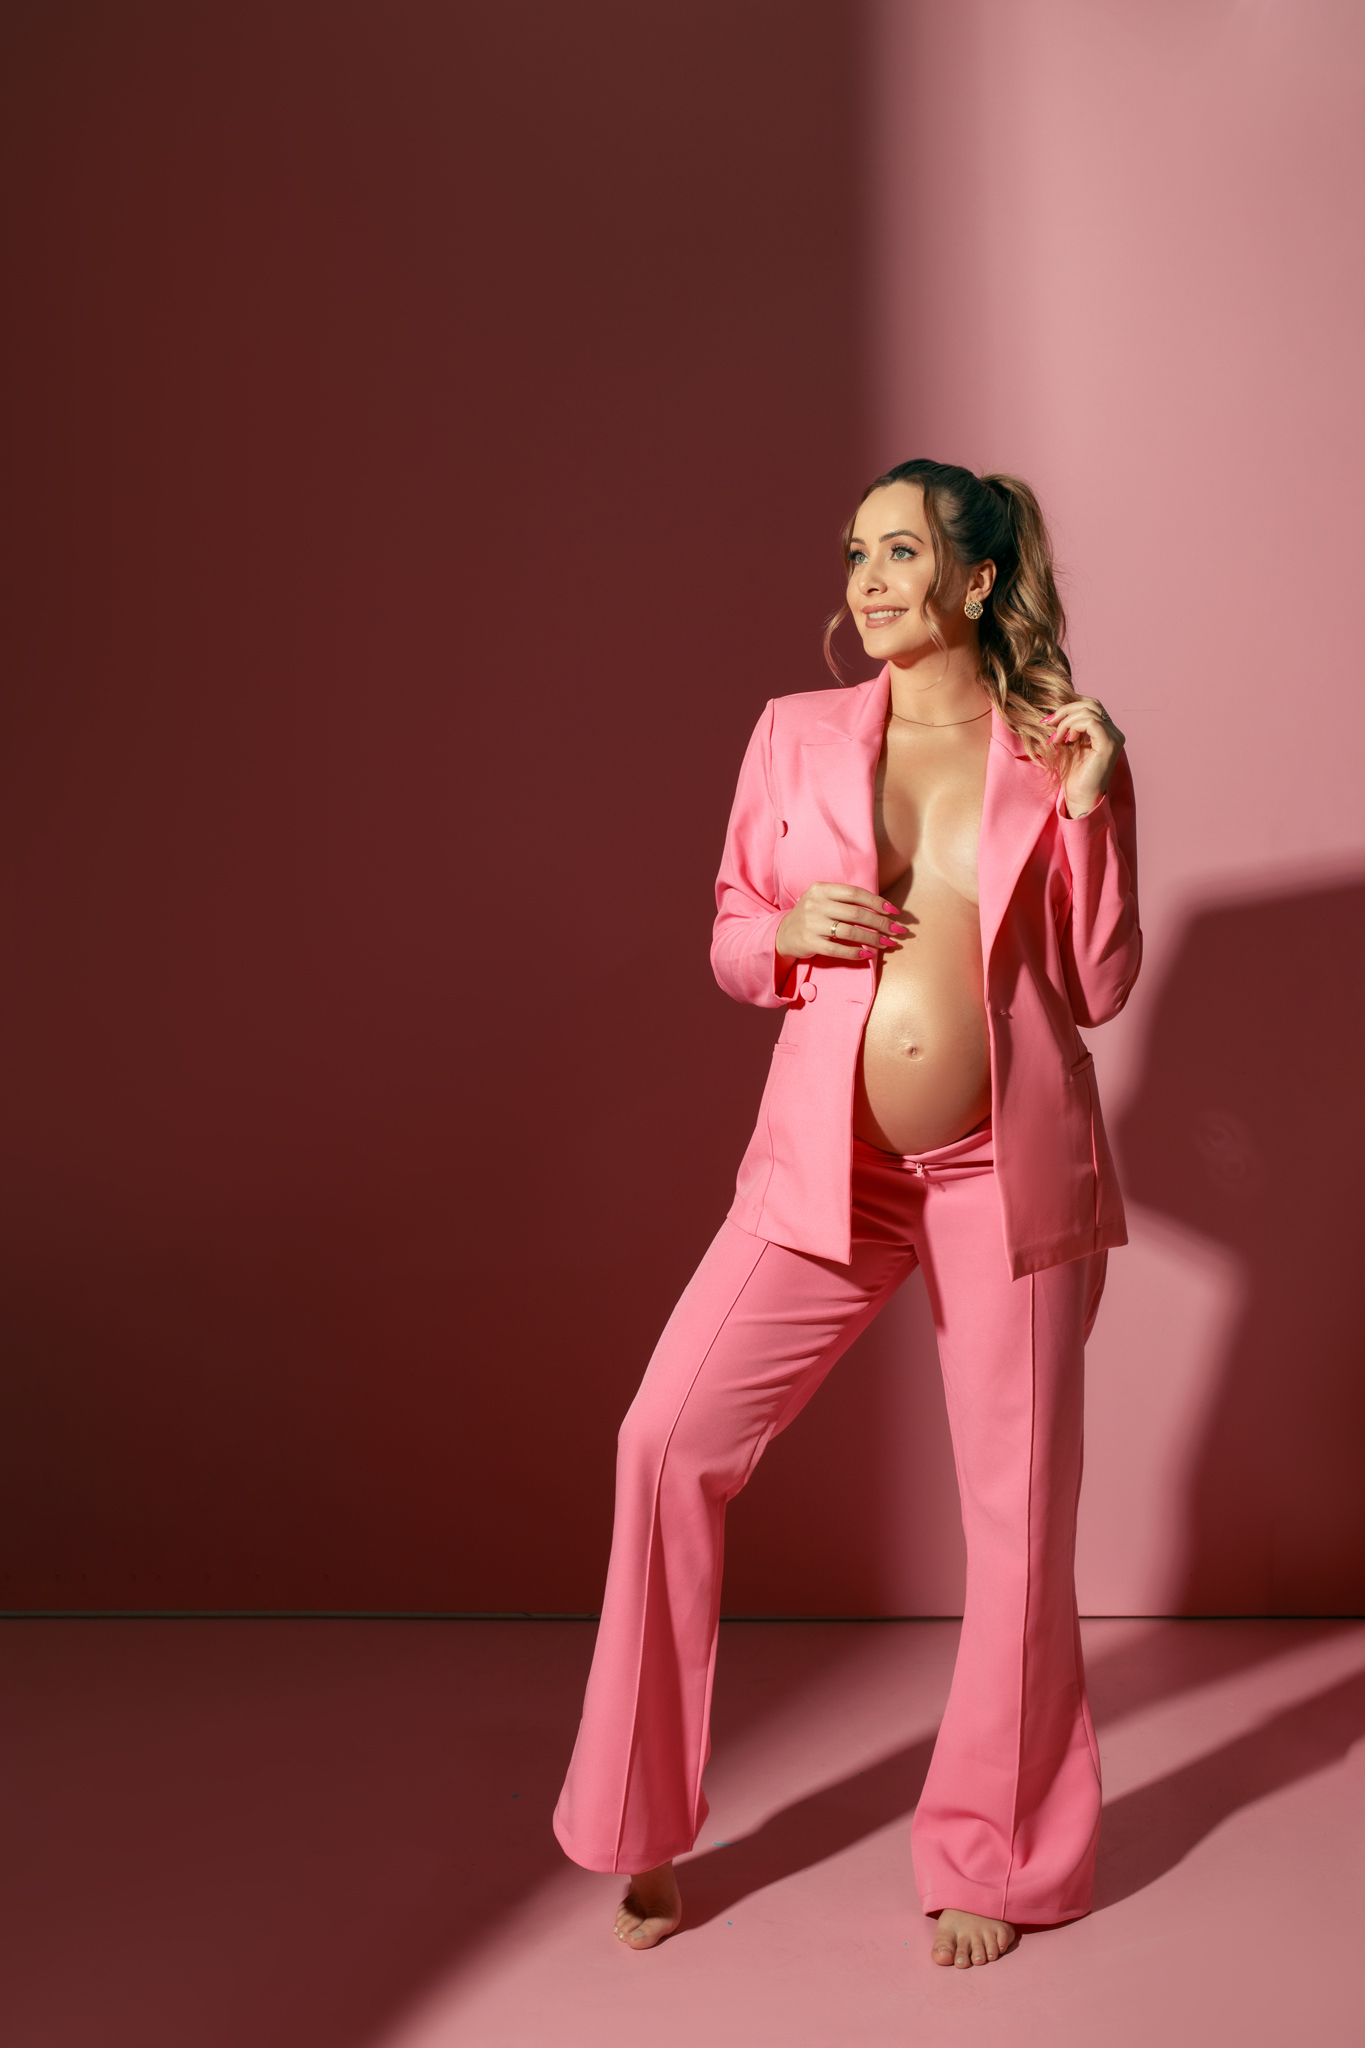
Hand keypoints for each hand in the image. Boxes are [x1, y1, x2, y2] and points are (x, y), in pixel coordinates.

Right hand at [776, 883, 907, 965]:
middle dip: (880, 923)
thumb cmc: (812, 916)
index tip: (894, 911)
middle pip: (856, 914)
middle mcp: (815, 904)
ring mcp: (811, 924)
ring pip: (849, 932)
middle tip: (897, 930)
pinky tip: (868, 955)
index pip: (855, 893)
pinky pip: (837, 949)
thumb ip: (846, 901)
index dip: (877, 902)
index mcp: (821, 889)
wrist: (783, 933)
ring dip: (873, 939)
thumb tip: (882, 909)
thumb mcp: (823, 900)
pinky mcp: (809, 943)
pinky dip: (855, 953)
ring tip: (887, 944)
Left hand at [1044, 697, 1124, 816]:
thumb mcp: (1069, 745)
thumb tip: (1054, 711)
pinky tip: (1066, 741)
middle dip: (1065, 710)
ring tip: (1056, 738)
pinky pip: (1090, 722)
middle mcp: (1114, 732)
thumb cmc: (1074, 776)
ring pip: (1088, 711)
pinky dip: (1073, 726)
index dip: (1070, 704)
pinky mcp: (1109, 744)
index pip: (1091, 705)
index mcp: (1107, 731)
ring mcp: (1114, 737)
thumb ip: (1069, 727)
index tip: (1049, 714)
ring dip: (1066, 721)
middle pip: (1091, 704)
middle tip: (1048, 723)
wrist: (1079, 798)